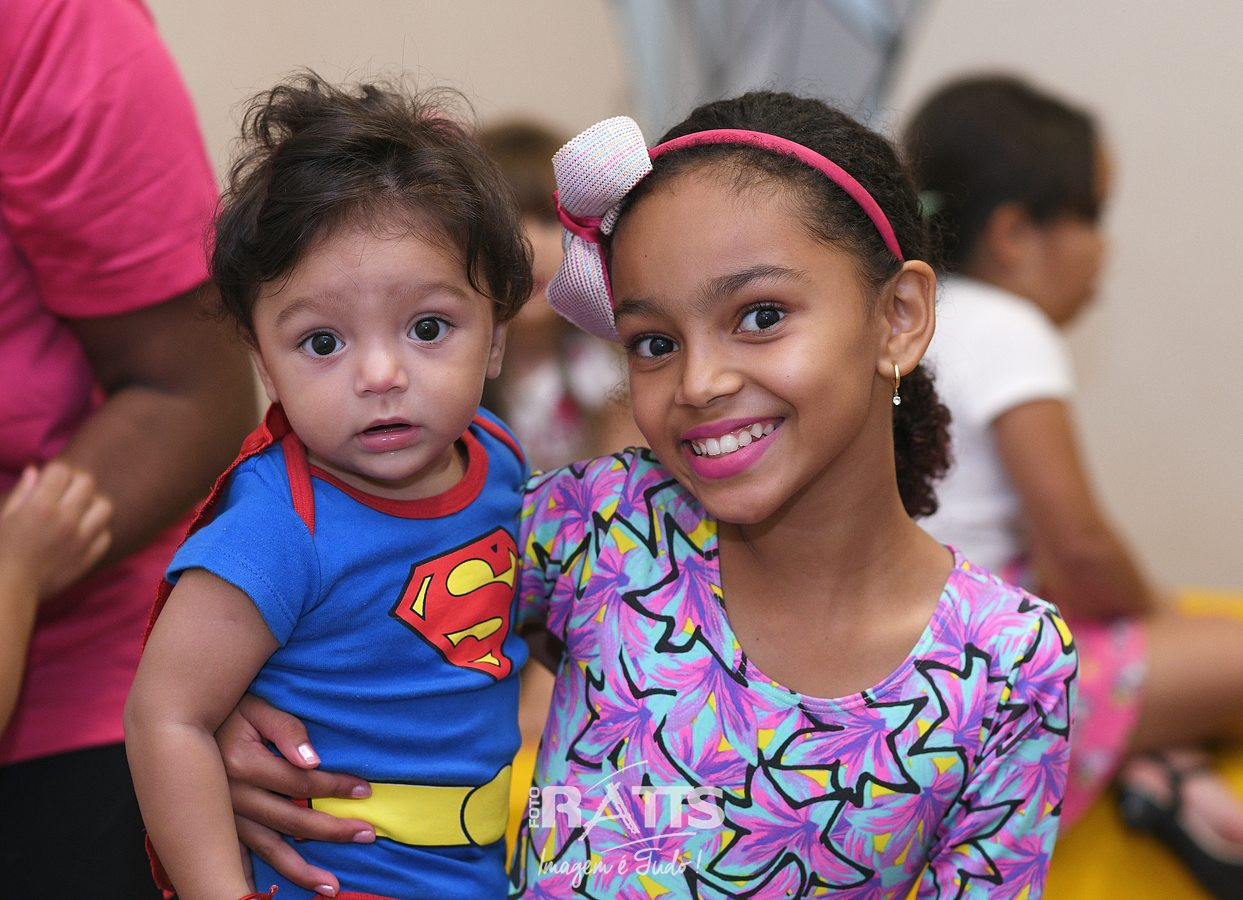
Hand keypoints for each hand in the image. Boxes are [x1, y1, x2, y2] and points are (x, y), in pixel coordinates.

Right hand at [0, 462, 110, 598]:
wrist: (9, 589)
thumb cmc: (1, 551)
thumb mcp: (4, 518)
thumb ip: (22, 493)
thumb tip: (35, 470)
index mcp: (41, 506)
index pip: (62, 470)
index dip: (54, 473)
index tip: (49, 481)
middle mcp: (65, 518)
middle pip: (87, 482)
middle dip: (75, 483)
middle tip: (65, 493)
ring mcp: (81, 538)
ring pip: (104, 506)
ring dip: (92, 505)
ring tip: (79, 512)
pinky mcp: (89, 557)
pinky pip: (106, 535)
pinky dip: (97, 532)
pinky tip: (82, 534)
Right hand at [219, 694, 375, 895]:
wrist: (176, 724)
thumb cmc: (228, 710)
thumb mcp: (258, 708)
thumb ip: (287, 729)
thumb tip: (313, 761)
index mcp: (243, 764)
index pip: (301, 783)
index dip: (335, 787)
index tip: (364, 791)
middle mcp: (232, 797)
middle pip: (292, 821)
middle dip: (332, 830)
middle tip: (367, 834)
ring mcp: (223, 818)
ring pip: (268, 849)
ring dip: (302, 870)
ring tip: (331, 887)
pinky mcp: (217, 829)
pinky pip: (240, 859)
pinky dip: (256, 880)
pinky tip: (273, 895)